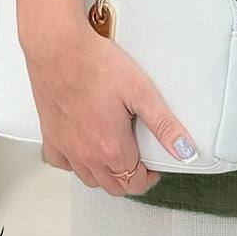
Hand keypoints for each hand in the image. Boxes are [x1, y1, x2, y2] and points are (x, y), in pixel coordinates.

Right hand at [21, 21, 198, 196]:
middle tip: (140, 159)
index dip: (149, 177)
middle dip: (130, 178)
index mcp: (112, 148)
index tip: (154, 165)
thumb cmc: (98, 66)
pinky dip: (74, 163)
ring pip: (88, 179)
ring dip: (105, 174)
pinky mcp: (50, 136)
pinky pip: (61, 164)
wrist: (60, 49)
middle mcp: (86, 155)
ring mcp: (66, 148)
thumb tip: (185, 150)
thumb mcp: (142, 92)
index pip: (135, 182)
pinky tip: (83, 147)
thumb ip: (164, 125)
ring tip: (116, 153)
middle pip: (113, 186)